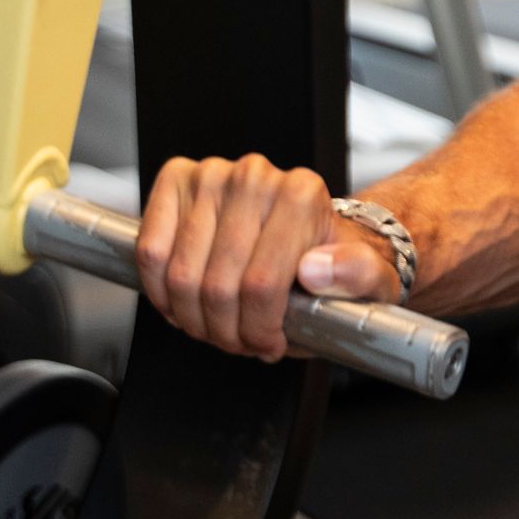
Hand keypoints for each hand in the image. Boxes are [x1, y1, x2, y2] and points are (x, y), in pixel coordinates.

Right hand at [137, 156, 400, 360]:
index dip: (259, 329)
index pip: (261, 284)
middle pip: (217, 285)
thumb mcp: (369, 277)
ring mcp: (212, 175)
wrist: (302, 229)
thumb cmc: (330, 258)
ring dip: (192, 318)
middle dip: (226, 330)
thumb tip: (316, 270)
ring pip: (181, 275)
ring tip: (216, 326)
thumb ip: (357, 275)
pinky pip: (150, 252)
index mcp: (303, 194)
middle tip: (240, 341)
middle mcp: (256, 177)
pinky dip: (160, 291)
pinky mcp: (176, 180)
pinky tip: (184, 303)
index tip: (268, 343)